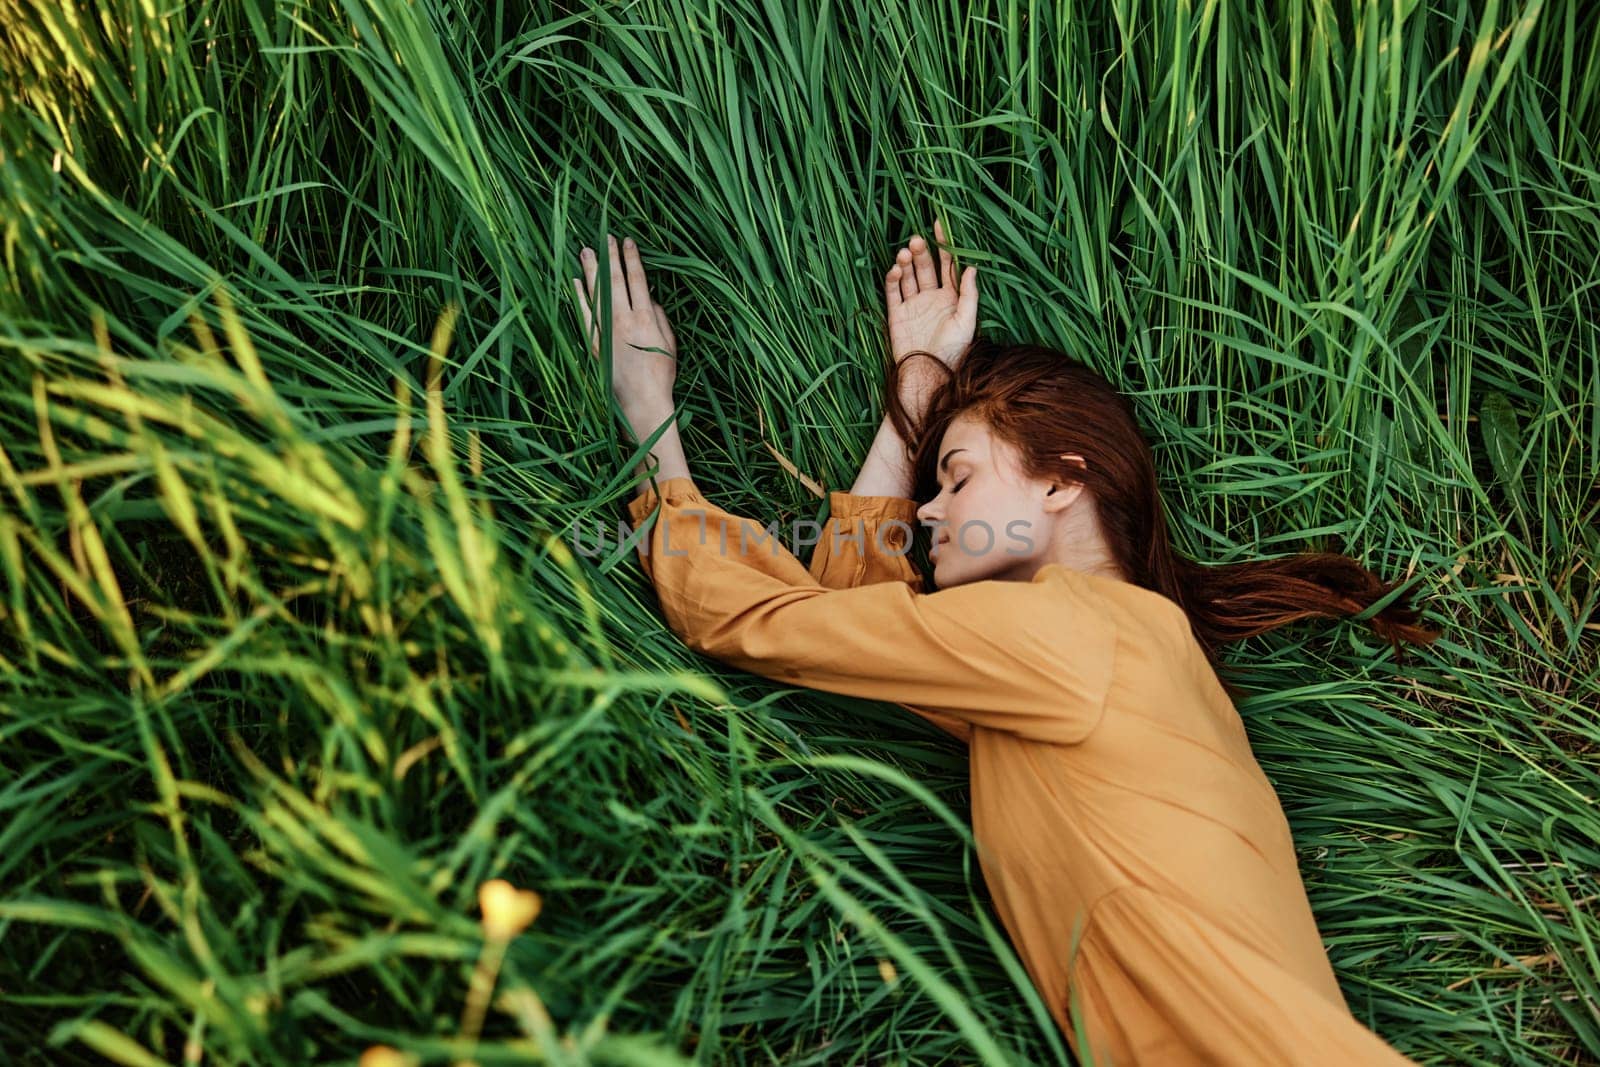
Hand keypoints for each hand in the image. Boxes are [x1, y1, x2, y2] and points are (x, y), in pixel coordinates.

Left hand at [574, 233, 677, 420]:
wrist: (641, 402)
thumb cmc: (661, 376)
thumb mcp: (670, 345)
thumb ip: (662, 319)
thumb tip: (653, 300)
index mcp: (646, 318)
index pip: (638, 280)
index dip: (633, 259)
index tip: (628, 242)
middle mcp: (624, 320)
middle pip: (615, 281)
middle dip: (611, 256)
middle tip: (604, 237)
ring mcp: (606, 331)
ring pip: (597, 293)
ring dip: (592, 269)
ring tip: (586, 251)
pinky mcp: (594, 343)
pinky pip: (583, 315)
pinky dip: (578, 297)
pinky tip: (575, 282)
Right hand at [885, 217, 977, 371]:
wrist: (927, 375)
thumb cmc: (952, 351)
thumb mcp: (967, 322)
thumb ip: (969, 294)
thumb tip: (972, 266)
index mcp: (952, 297)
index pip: (948, 265)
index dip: (945, 245)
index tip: (940, 224)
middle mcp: (932, 297)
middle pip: (926, 266)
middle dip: (921, 251)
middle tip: (916, 240)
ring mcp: (914, 305)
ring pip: (908, 275)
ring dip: (906, 262)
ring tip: (904, 253)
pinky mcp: (897, 314)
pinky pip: (893, 291)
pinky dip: (893, 278)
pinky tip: (895, 269)